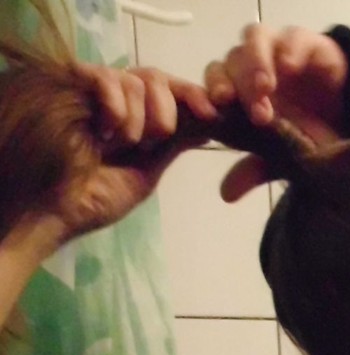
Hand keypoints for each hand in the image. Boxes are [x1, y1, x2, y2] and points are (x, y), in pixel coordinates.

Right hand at [54, 63, 215, 239]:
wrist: (63, 209)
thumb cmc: (100, 197)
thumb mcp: (148, 170)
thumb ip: (173, 144)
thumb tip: (205, 125)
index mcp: (137, 117)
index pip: (170, 91)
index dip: (193, 96)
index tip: (213, 115)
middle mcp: (118, 99)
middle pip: (156, 77)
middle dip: (166, 110)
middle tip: (155, 138)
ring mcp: (96, 92)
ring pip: (135, 79)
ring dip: (138, 119)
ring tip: (121, 146)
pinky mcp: (74, 86)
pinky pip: (107, 77)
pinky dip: (116, 106)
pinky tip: (107, 132)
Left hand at [205, 25, 349, 200]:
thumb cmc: (325, 146)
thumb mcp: (286, 161)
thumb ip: (255, 169)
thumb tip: (226, 193)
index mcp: (248, 91)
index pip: (218, 79)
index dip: (209, 92)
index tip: (212, 114)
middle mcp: (262, 68)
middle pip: (233, 58)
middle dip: (238, 83)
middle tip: (255, 113)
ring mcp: (286, 55)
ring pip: (257, 38)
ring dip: (256, 61)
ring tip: (267, 87)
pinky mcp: (315, 46)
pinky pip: (296, 36)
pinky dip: (290, 48)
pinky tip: (289, 67)